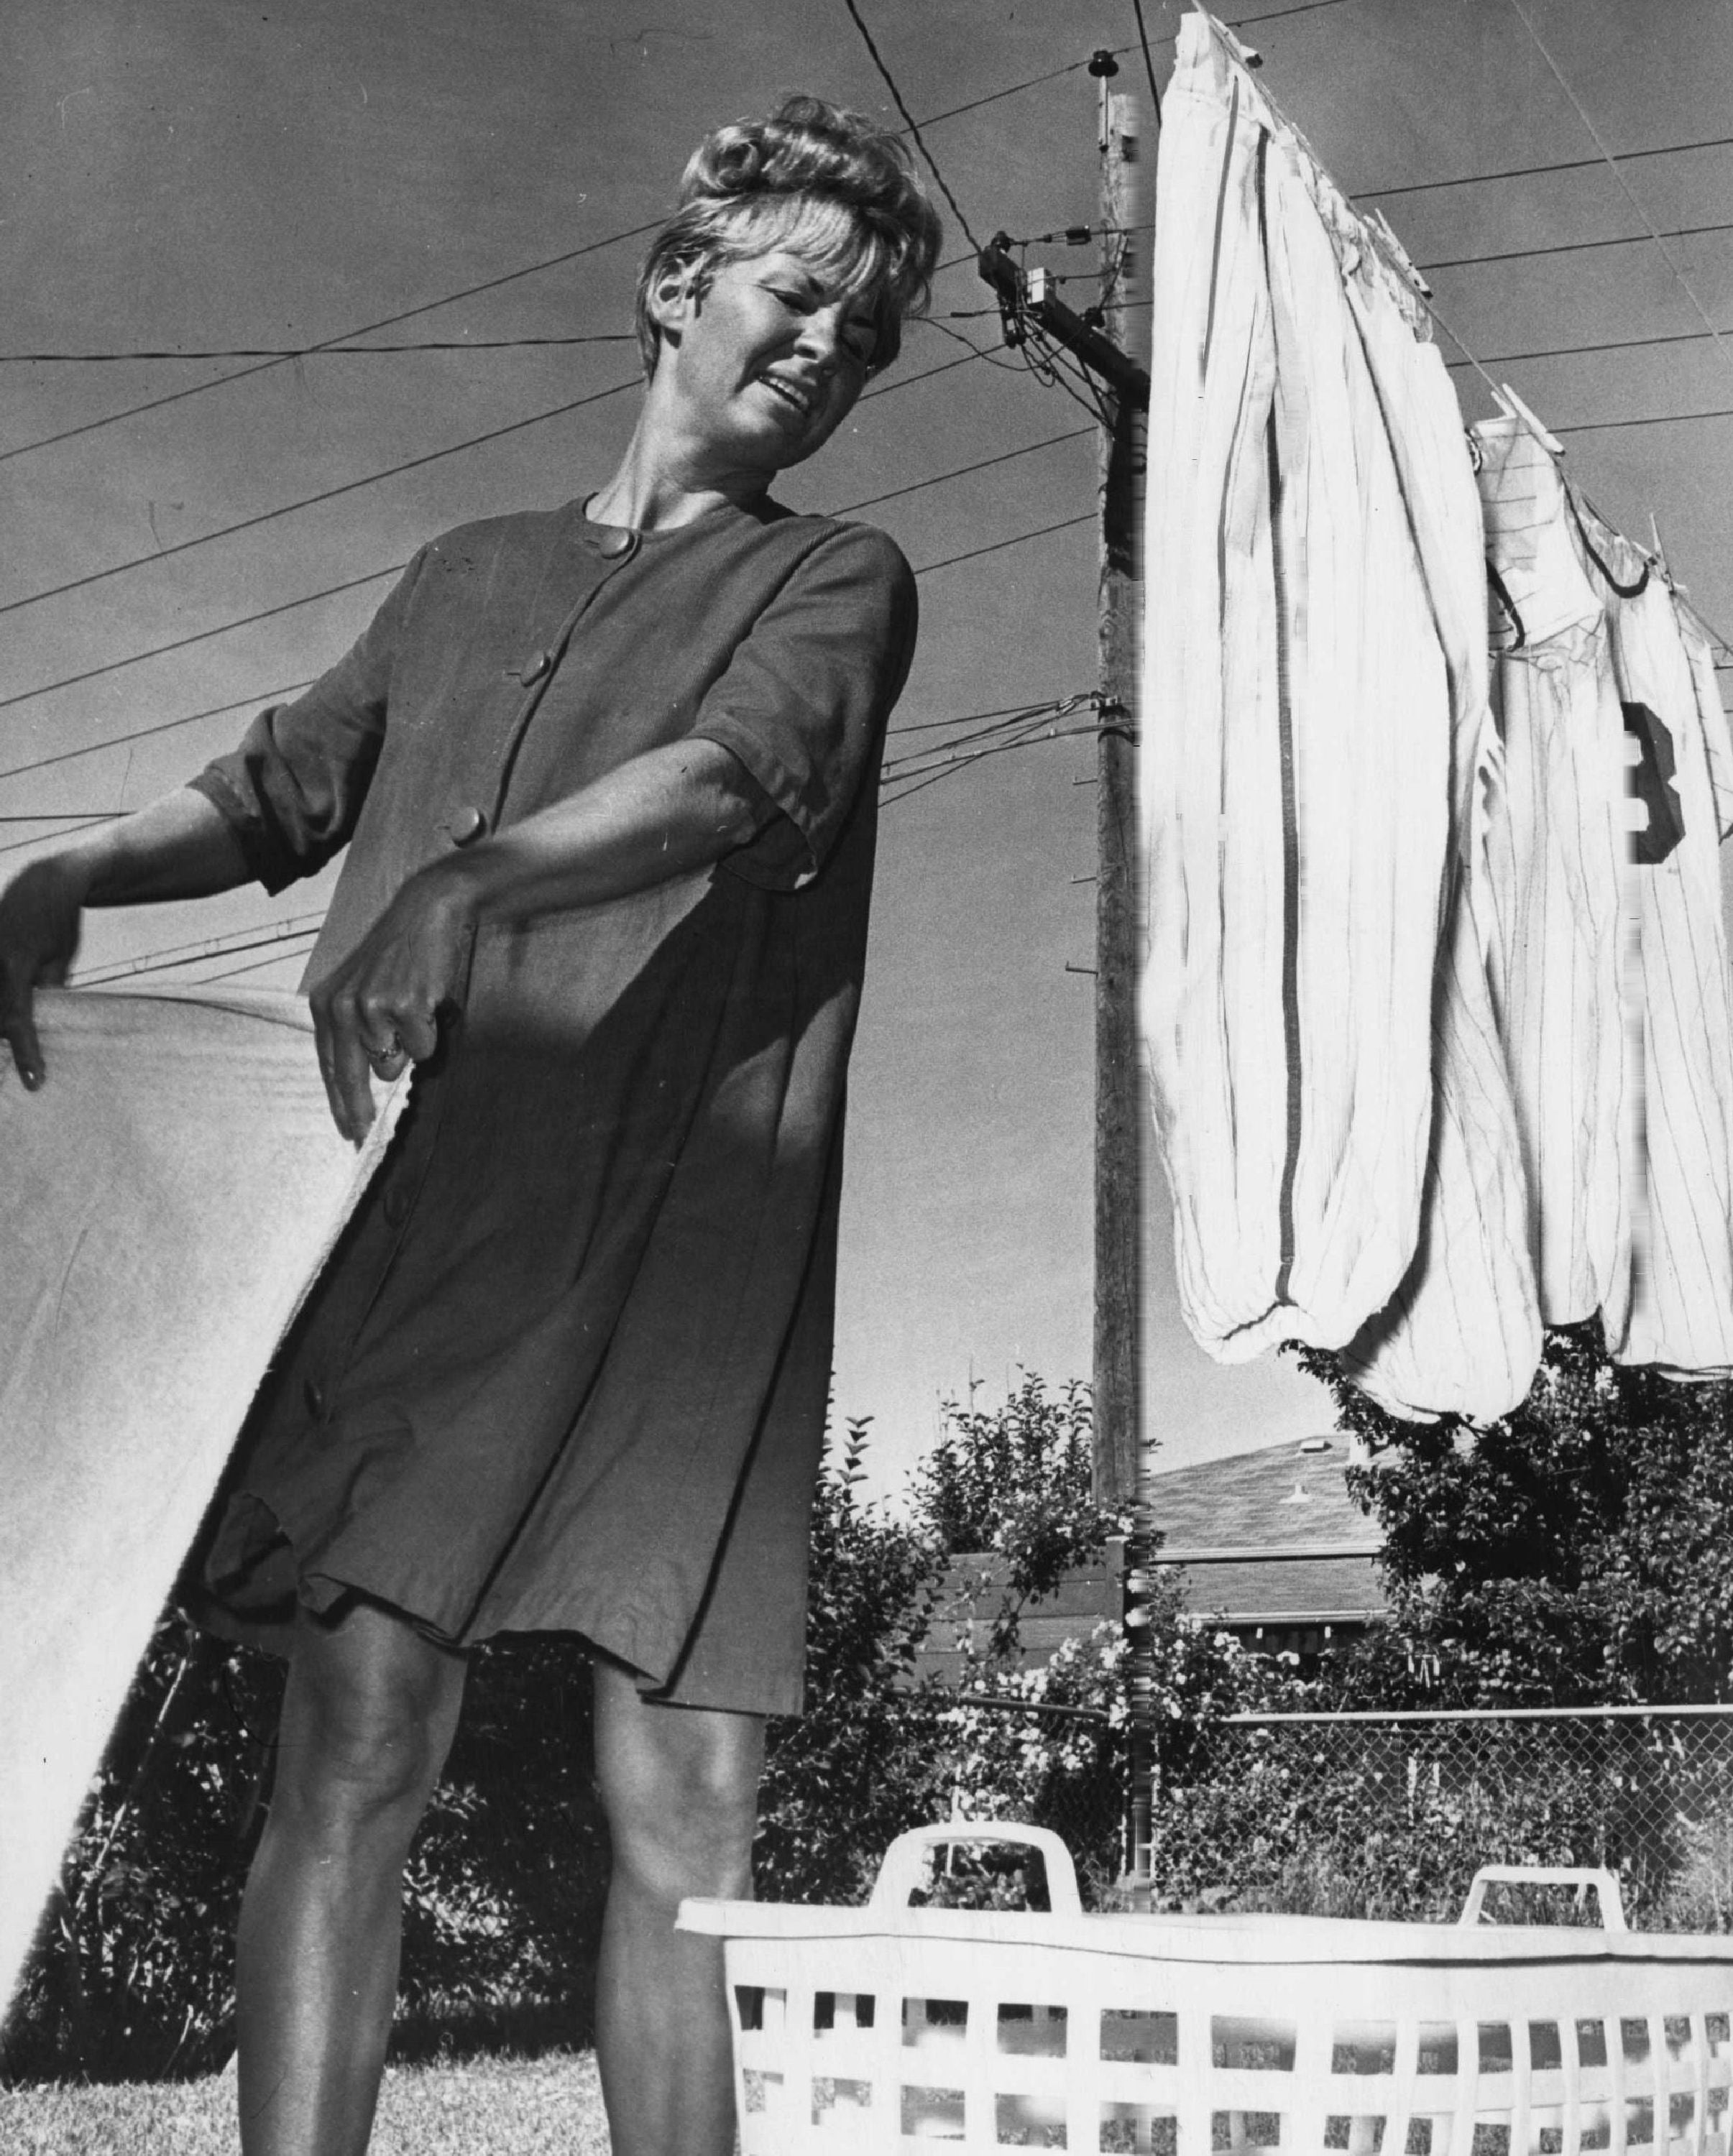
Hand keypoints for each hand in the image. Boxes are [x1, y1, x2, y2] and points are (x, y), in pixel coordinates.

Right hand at [0, 857, 89, 1088]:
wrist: (45, 880)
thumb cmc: (59, 920)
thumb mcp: (61, 958)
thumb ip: (47, 990)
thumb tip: (34, 1021)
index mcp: (15, 964)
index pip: (17, 1020)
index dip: (26, 1053)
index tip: (34, 1080)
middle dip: (10, 1039)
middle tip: (31, 1070)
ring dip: (4, 1019)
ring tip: (24, 1042)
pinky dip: (2, 1002)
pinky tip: (9, 1017)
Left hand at [308, 864, 477, 1143]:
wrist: (425, 914)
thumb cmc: (396, 956)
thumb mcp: (359, 988)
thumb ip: (354, 1030)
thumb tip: (367, 1080)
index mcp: (324, 1004)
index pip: (327, 1066)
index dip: (338, 1103)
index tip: (347, 1130)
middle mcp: (341, 1008)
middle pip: (350, 1077)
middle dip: (359, 1110)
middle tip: (362, 1134)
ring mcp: (371, 1007)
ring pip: (393, 1064)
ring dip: (409, 1049)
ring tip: (412, 1014)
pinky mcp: (404, 1006)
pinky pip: (422, 1049)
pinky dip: (430, 1035)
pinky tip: (427, 1005)